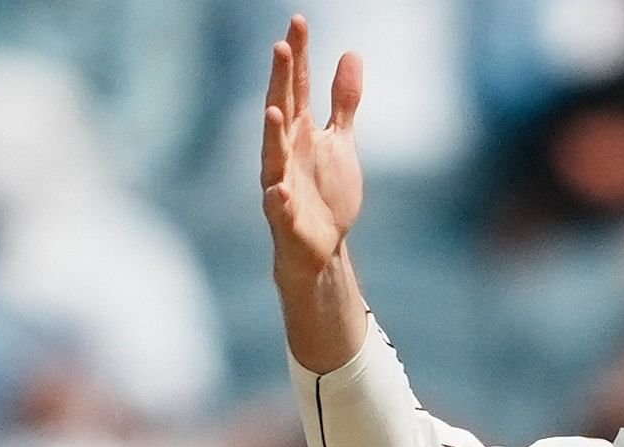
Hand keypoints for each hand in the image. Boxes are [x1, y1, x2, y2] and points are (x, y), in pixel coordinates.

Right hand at [260, 16, 364, 285]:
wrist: (323, 246)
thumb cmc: (326, 191)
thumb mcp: (340, 140)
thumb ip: (343, 100)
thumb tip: (351, 54)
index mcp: (299, 131)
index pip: (296, 86)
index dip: (298, 56)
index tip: (298, 22)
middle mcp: (285, 151)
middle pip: (282, 109)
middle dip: (281, 81)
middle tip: (281, 47)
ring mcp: (282, 183)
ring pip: (273, 155)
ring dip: (272, 133)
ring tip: (273, 111)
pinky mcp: (286, 217)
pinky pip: (279, 207)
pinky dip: (278, 199)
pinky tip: (278, 190)